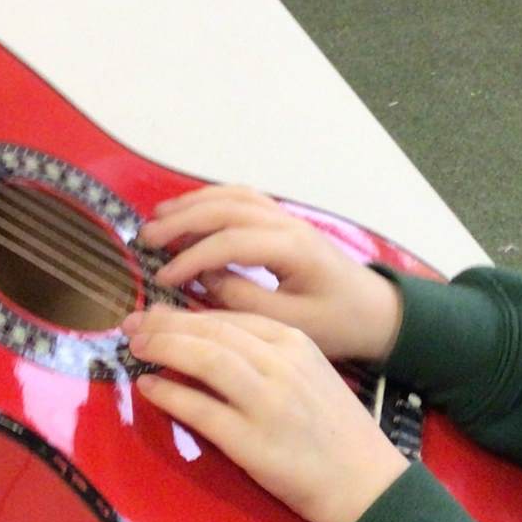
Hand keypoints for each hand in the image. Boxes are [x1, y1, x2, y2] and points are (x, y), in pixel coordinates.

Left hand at [121, 306, 408, 521]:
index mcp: (296, 342)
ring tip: (136, 348)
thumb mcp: (308, 374)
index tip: (155, 314)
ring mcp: (267, 402)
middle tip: (131, 326)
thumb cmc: (333, 429)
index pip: (229, 318)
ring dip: (164, 349)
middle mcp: (281, 364)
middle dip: (164, 325)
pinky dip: (169, 395)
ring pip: (205, 360)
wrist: (364, 481)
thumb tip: (209, 341)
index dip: (185, 313)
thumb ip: (268, 355)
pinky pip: (201, 410)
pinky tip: (149, 388)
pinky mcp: (253, 441)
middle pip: (211, 332)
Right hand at [139, 186, 403, 363]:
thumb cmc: (338, 323)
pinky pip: (243, 199)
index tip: (162, 277)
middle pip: (227, 209)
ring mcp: (287, 218)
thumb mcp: (291, 323)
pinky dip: (211, 201)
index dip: (191, 257)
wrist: (376, 312)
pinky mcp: (284, 222)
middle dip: (182, 221)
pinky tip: (188, 212)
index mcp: (293, 248)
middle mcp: (288, 224)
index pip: (230, 241)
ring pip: (233, 197)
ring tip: (157, 220)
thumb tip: (202, 279)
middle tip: (145, 239)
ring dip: (192, 205)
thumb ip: (244, 300)